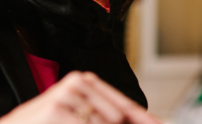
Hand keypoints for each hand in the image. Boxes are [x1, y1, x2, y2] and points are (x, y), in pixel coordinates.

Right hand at [0, 71, 162, 123]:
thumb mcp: (77, 115)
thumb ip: (105, 115)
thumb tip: (133, 119)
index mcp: (87, 82)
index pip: (123, 104)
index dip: (144, 119)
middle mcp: (79, 83)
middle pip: (117, 117)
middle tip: (78, 120)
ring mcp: (67, 94)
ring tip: (65, 123)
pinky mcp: (57, 109)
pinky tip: (63, 123)